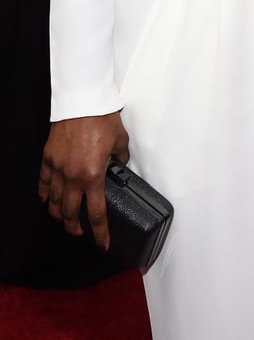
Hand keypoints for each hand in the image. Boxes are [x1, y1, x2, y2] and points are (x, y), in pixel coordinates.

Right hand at [39, 113, 128, 250]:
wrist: (83, 100)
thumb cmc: (102, 117)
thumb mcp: (120, 141)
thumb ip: (120, 158)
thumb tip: (119, 166)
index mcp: (93, 176)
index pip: (96, 214)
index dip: (100, 233)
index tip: (102, 244)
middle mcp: (73, 177)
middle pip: (70, 213)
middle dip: (75, 228)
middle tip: (80, 233)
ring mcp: (57, 168)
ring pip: (53, 202)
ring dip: (58, 215)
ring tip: (63, 220)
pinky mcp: (48, 158)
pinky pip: (43, 183)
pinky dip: (44, 194)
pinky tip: (46, 199)